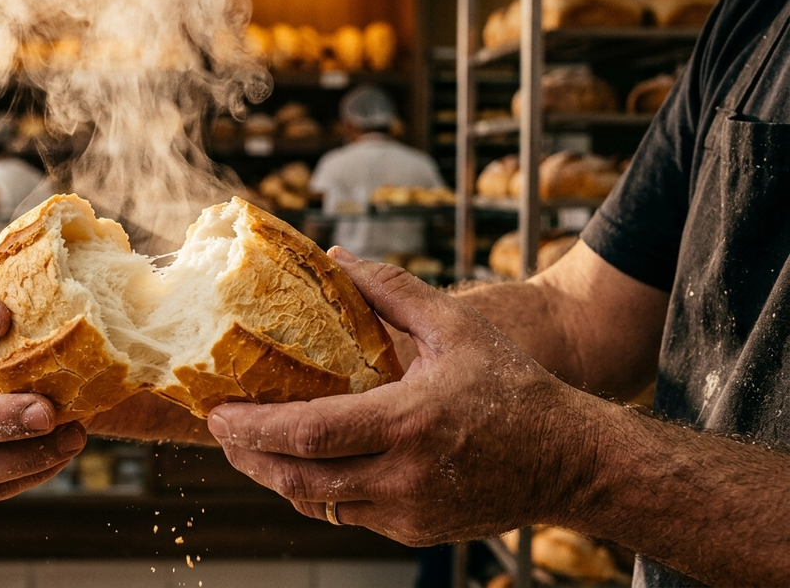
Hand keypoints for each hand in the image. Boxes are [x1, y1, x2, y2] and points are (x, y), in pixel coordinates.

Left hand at [207, 249, 598, 545]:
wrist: (571, 460)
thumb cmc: (514, 388)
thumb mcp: (457, 327)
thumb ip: (392, 291)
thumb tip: (337, 258)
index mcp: (407, 422)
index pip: (308, 435)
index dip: (254, 430)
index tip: (218, 416)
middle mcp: (402, 476)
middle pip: (299, 480)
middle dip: (250, 459)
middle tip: (222, 435)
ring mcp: (407, 511)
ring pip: (319, 504)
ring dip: (279, 478)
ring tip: (253, 449)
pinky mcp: (415, 531)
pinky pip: (349, 515)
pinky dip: (320, 491)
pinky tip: (308, 464)